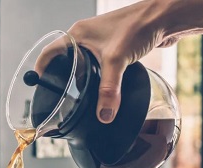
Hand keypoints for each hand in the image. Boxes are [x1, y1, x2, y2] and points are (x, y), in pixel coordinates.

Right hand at [36, 0, 175, 122]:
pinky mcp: (116, 47)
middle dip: (64, 78)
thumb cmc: (137, 25)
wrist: (164, 17)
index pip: (50, 53)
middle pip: (66, 60)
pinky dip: (100, 76)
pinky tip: (104, 87)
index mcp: (77, 35)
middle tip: (62, 96)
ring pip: (85, 64)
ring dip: (84, 78)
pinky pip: (101, 65)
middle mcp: (86, 37)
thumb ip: (108, 91)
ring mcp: (101, 41)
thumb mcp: (116, 61)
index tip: (38, 86)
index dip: (41, 69)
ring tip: (81, 95)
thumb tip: (104, 115)